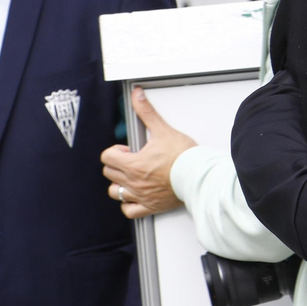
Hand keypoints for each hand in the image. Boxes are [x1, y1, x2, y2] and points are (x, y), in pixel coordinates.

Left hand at [100, 87, 197, 217]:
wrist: (199, 175)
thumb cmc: (184, 156)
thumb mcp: (163, 130)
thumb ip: (147, 112)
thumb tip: (137, 95)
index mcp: (133, 164)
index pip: (107, 158)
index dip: (115, 151)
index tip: (128, 150)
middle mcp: (133, 182)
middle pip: (109, 173)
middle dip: (117, 164)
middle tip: (132, 160)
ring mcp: (140, 195)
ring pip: (115, 192)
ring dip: (120, 183)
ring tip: (132, 177)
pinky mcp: (150, 206)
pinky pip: (129, 210)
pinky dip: (128, 204)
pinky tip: (136, 195)